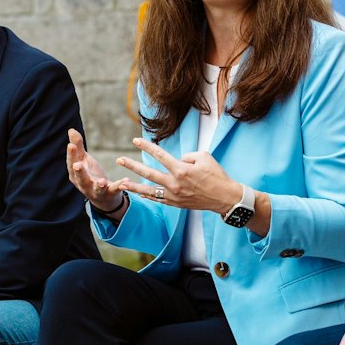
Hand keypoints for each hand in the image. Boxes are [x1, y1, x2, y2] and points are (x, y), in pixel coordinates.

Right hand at [66, 128, 123, 211]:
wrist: (104, 198)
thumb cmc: (91, 175)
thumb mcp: (84, 160)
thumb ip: (78, 147)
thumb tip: (71, 130)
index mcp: (76, 175)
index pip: (71, 164)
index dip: (71, 155)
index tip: (71, 145)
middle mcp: (84, 185)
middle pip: (81, 179)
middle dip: (79, 172)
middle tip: (77, 165)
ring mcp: (97, 191)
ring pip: (97, 189)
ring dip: (99, 186)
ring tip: (101, 182)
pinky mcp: (110, 194)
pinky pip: (114, 190)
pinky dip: (119, 186)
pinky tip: (125, 180)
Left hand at [113, 136, 241, 215]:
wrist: (225, 198)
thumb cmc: (216, 175)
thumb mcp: (204, 157)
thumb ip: (187, 156)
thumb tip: (177, 160)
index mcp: (181, 170)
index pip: (159, 155)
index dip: (147, 146)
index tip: (135, 140)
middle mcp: (174, 183)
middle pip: (148, 173)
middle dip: (132, 165)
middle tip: (119, 160)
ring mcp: (174, 196)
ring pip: (149, 190)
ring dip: (134, 186)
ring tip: (121, 183)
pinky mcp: (176, 204)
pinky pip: (158, 199)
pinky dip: (148, 196)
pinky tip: (139, 193)